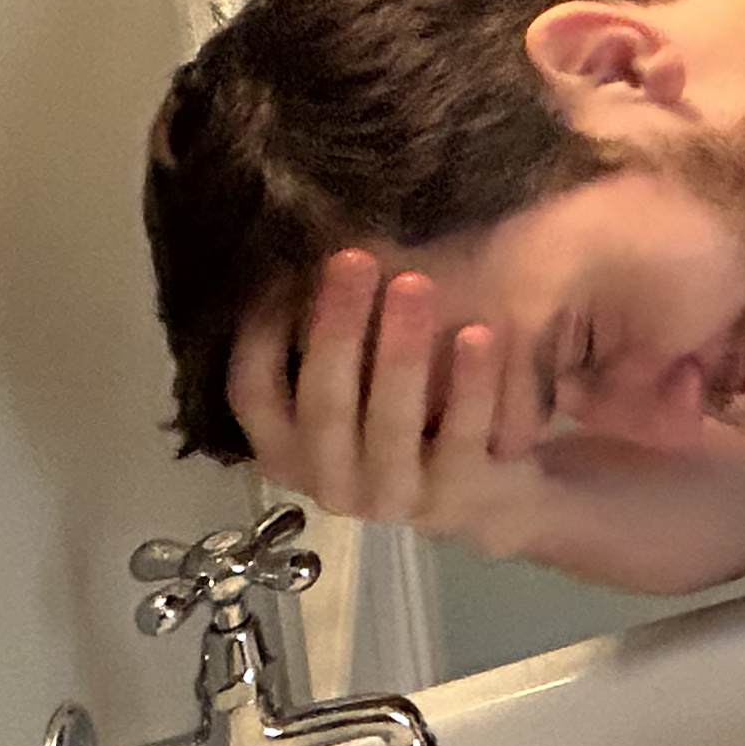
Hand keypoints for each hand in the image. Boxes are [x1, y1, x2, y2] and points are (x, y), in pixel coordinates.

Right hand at [223, 248, 570, 565]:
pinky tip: (478, 333)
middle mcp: (330, 483)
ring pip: (388, 422)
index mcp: (288, 452)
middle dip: (338, 326)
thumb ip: (327, 332)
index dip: (260, 332)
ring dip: (400, 351)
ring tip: (415, 284)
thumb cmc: (407, 408)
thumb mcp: (355, 376)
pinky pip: (460, 435)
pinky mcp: (454, 496)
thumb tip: (294, 248)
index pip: (252, 393)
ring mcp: (390, 496)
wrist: (492, 483)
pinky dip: (469, 384)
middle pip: (324, 402)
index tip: (285, 267)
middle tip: (355, 258)